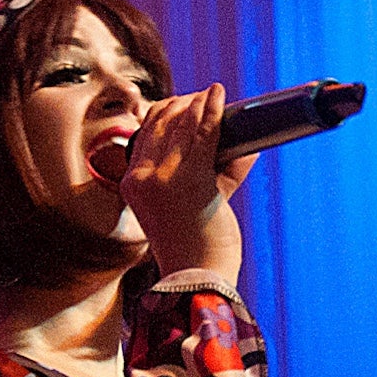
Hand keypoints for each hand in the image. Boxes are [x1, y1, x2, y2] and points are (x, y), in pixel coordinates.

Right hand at [121, 82, 256, 279]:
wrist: (198, 280)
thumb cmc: (197, 248)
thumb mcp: (192, 206)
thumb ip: (213, 174)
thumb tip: (243, 145)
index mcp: (132, 183)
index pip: (145, 132)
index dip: (167, 111)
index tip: (188, 103)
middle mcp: (141, 176)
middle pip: (162, 122)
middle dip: (185, 103)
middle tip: (206, 97)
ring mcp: (163, 177)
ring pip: (182, 124)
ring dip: (200, 105)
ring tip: (215, 97)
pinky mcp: (190, 179)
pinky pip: (202, 133)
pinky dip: (212, 111)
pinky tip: (218, 96)